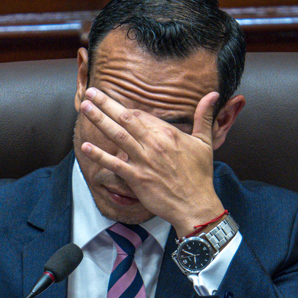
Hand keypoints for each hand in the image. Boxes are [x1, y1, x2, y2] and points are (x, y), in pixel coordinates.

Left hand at [79, 87, 225, 235]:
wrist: (196, 205)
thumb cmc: (200, 176)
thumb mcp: (205, 142)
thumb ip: (205, 117)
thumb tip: (213, 93)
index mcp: (168, 133)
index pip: (141, 115)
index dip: (124, 108)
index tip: (111, 101)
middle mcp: (154, 143)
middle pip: (125, 118)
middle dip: (106, 103)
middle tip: (91, 92)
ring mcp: (144, 160)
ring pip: (117, 135)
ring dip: (99, 120)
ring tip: (85, 108)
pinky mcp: (136, 178)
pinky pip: (114, 164)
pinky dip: (99, 155)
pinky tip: (84, 146)